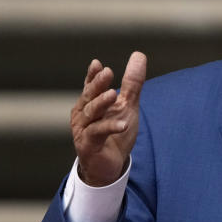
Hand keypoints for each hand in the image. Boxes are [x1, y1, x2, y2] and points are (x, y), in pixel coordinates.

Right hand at [70, 52, 146, 186]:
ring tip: (113, 95)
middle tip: (107, 72)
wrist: (109, 166)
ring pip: (91, 113)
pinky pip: (98, 133)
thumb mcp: (127, 105)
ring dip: (101, 103)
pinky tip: (123, 125)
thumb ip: (132, 83)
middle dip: (97, 84)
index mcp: (90, 103)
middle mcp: (83, 114)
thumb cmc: (115, 134)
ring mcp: (83, 130)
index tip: (98, 64)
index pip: (90, 85)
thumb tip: (139, 55)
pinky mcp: (88, 145)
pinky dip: (110, 127)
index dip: (93, 75)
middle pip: (89, 96)